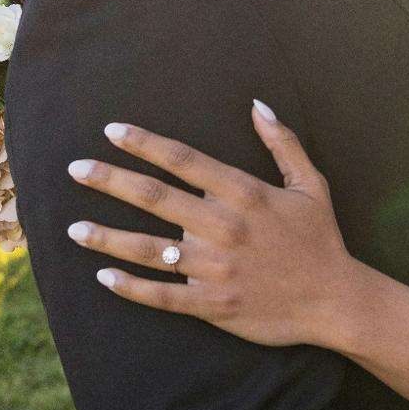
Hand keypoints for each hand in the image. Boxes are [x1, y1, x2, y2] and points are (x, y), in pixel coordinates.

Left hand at [66, 103, 361, 348]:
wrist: (334, 299)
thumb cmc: (320, 238)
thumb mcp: (310, 183)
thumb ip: (282, 142)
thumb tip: (258, 104)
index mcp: (244, 192)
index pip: (183, 160)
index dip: (145, 143)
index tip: (112, 131)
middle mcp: (223, 227)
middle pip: (155, 198)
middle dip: (111, 180)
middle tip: (76, 169)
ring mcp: (215, 269)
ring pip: (149, 249)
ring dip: (107, 237)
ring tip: (73, 227)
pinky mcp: (212, 305)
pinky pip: (162, 295)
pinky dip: (130, 286)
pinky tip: (103, 276)